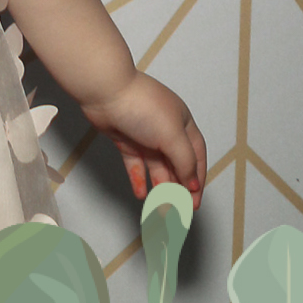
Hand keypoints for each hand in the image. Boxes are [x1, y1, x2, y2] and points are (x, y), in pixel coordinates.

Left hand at [80, 72, 206, 204]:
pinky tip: (141, 193)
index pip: (196, 155)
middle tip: (177, 211)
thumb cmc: (142, 106)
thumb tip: (192, 183)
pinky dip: (139, 179)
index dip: (197, 178)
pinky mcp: (125, 139)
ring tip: (160, 209)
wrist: (105, 92)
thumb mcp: (172, 135)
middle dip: (178, 188)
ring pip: (156, 167)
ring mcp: (145, 135)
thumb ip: (185, 161)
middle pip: (176, 164)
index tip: (194, 201)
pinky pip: (135, 164)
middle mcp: (165, 129)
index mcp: (182, 123)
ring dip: (159, 188)